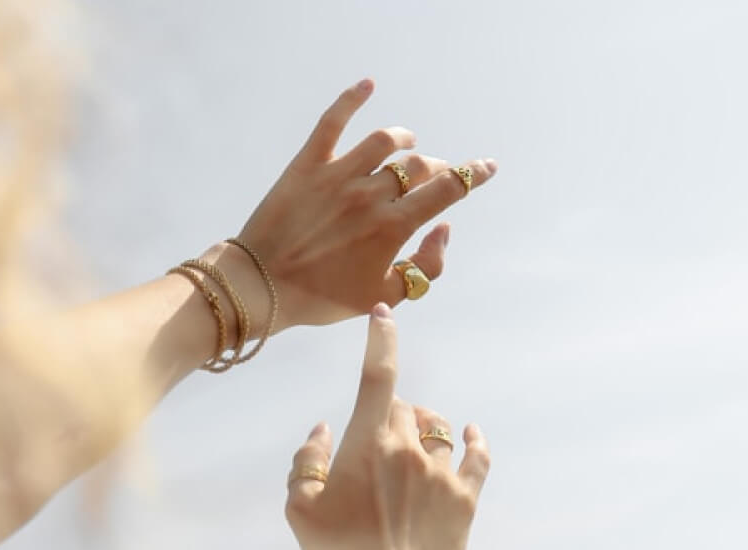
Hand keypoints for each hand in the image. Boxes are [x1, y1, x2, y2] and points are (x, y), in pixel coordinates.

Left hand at [237, 79, 497, 328]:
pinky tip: (367, 85)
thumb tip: (443, 229)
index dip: (473, 175)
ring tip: (407, 144)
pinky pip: (332, 122)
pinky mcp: (307, 165)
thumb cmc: (322, 297)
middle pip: (419, 166)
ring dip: (404, 140)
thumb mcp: (384, 297)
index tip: (486, 167)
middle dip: (435, 169)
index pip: (447, 190)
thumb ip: (425, 266)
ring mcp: (338, 176)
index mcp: (392, 227)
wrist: (262, 288)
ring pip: (385, 141)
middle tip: (432, 178)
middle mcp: (370, 195)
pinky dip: (351, 99)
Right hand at [284, 304, 490, 549]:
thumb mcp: (301, 510)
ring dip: (423, 425)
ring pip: (437, 426)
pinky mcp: (466, 499)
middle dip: (388, 413)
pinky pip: (478, 456)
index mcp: (369, 444)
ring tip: (410, 442)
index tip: (383, 314)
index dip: (380, 339)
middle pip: (404, 405)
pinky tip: (470, 434)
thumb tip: (322, 430)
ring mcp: (442, 474)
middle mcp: (410, 450)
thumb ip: (306, 462)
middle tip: (372, 442)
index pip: (377, 376)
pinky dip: (473, 441)